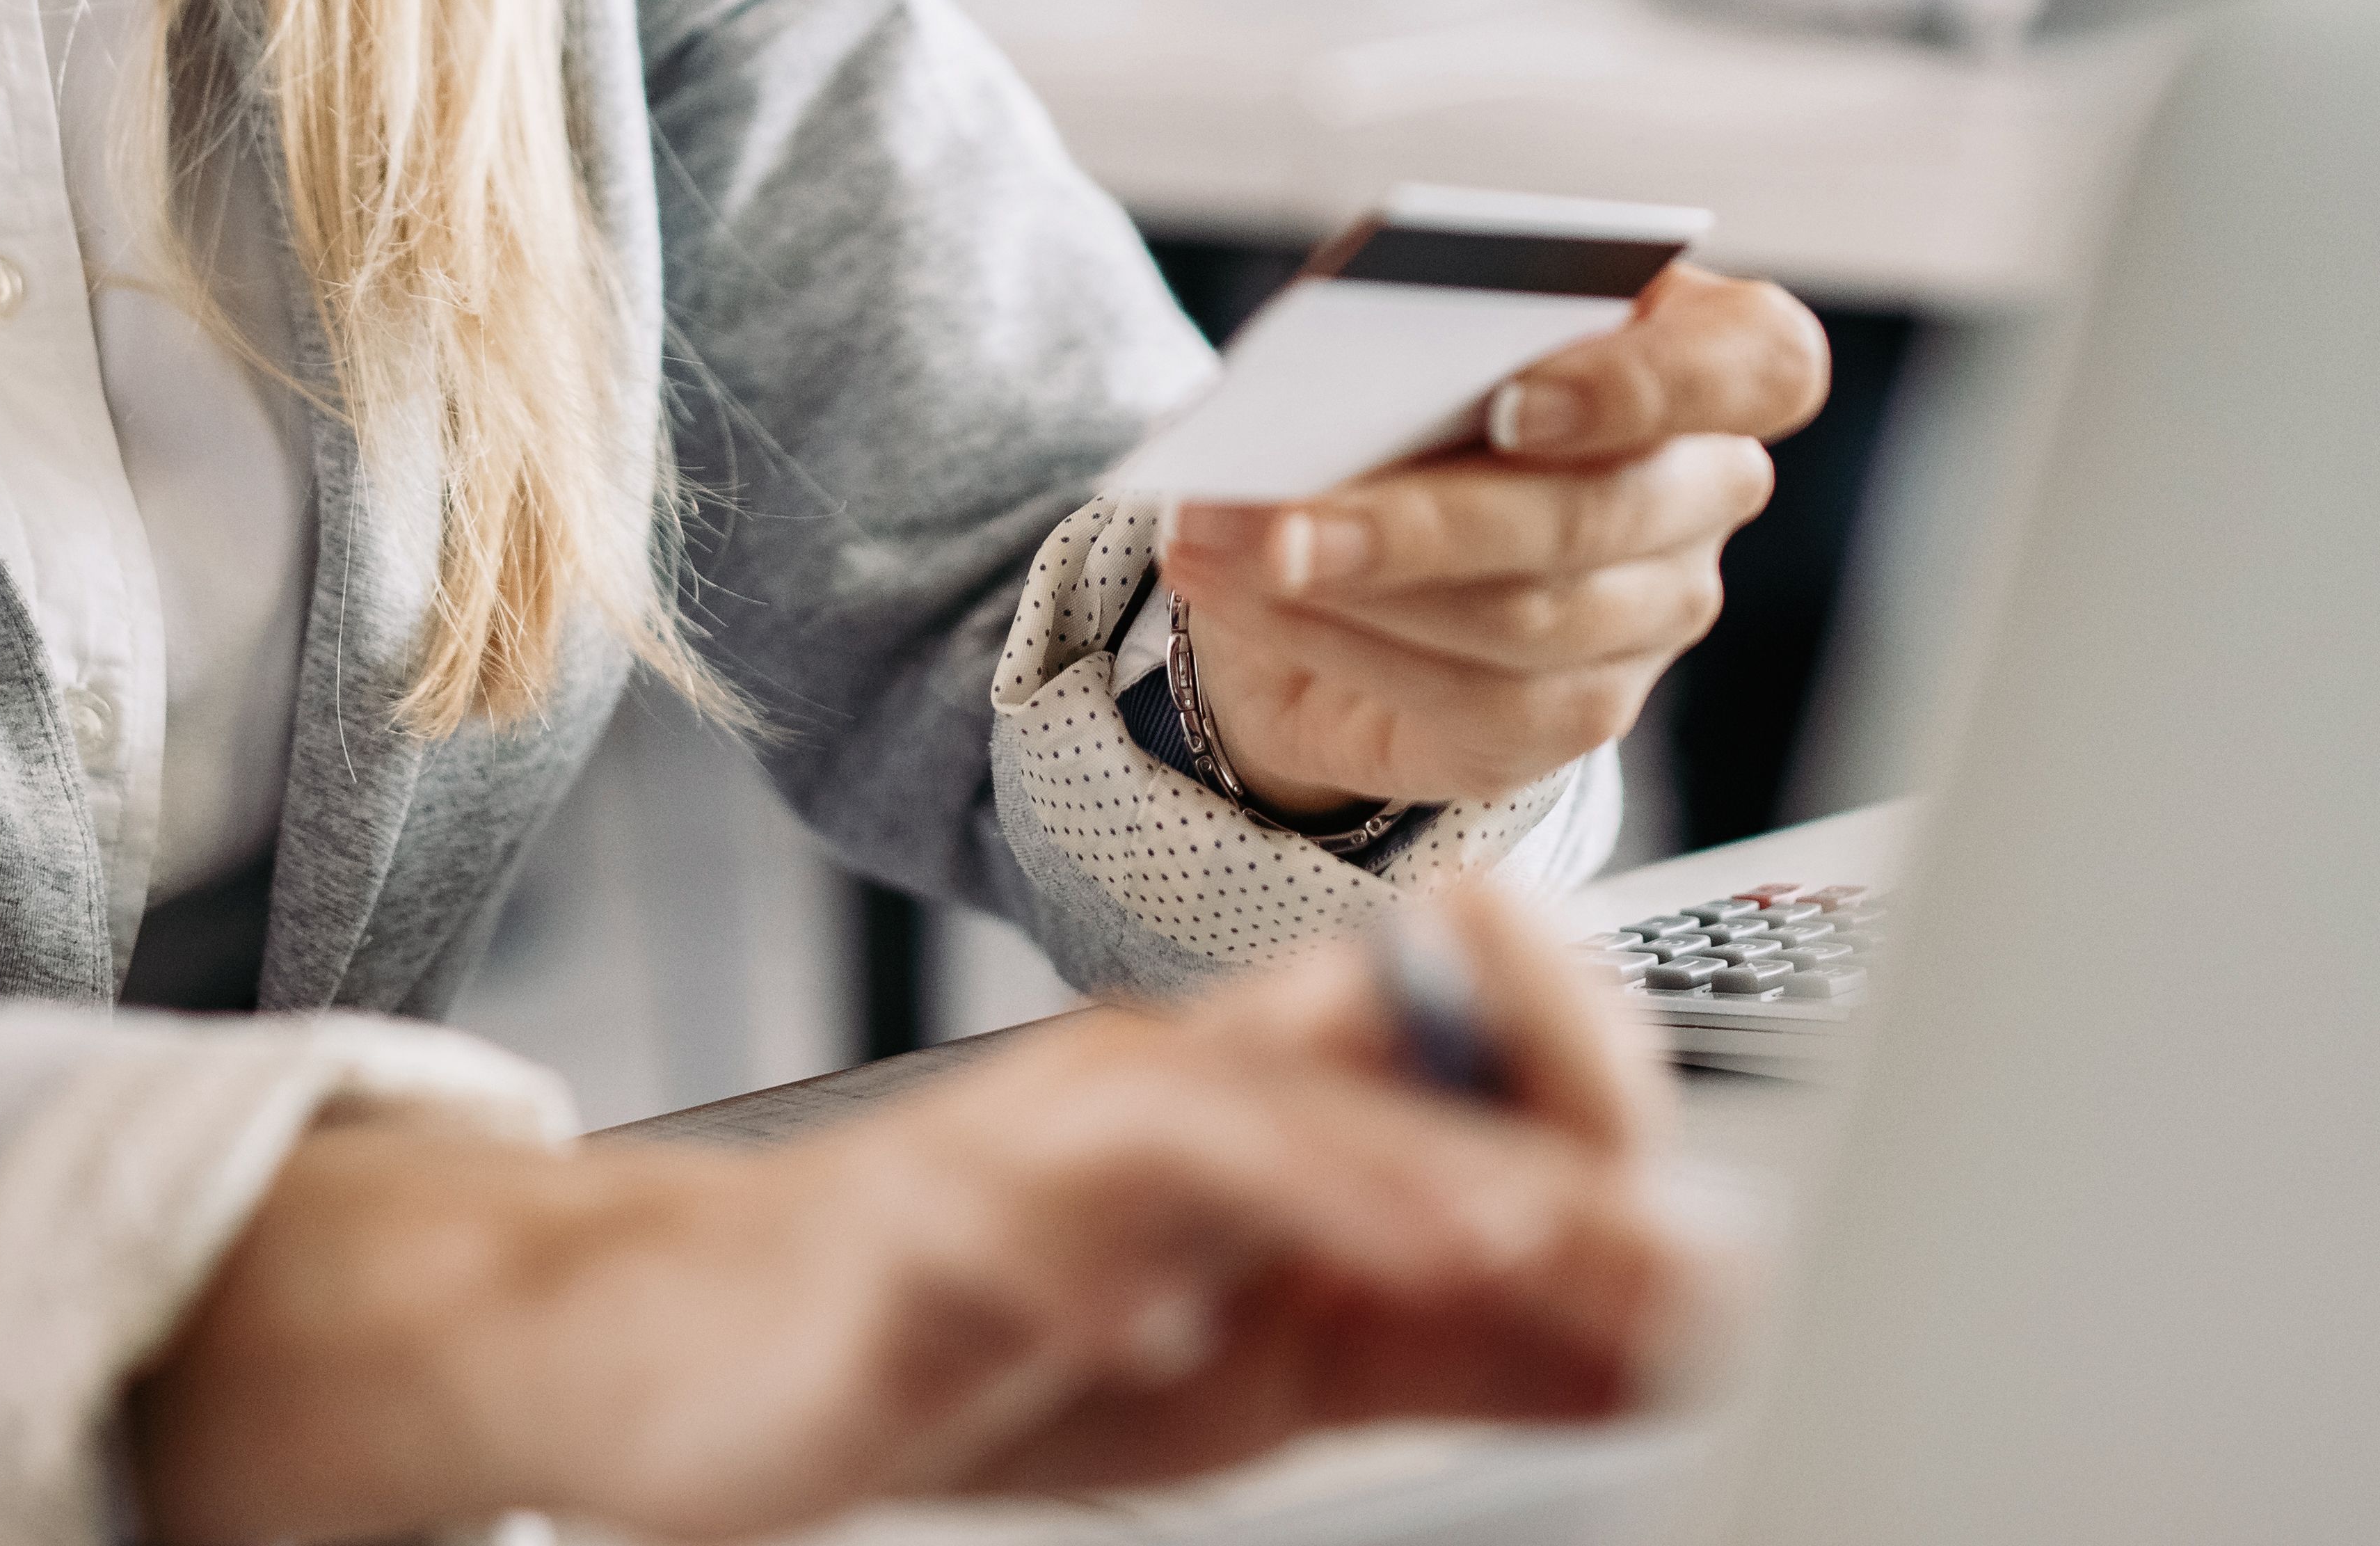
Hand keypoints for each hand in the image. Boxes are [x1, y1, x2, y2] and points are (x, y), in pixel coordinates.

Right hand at [127, 884, 1704, 1542]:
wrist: (692, 1353)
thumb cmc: (987, 1331)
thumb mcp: (1273, 1355)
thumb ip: (1468, 1338)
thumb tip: (1687, 1316)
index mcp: (1250, 1097)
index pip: (1439, 1024)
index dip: (1568, 1080)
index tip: (1685, 1212)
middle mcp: (1145, 1088)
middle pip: (1351, 1056)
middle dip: (1513, 1136)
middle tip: (1638, 1234)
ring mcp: (1015, 1161)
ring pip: (1202, 1120)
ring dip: (1354, 1177)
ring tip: (1480, 1243)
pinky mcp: (903, 1252)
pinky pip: (1004, 1245)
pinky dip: (1090, 1275)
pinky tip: (1157, 1328)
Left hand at [1161, 264, 1832, 813]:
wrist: (1378, 529)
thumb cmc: (1420, 389)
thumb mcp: (1413, 324)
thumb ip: (1409, 323)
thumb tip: (1330, 371)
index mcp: (1712, 357)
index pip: (1761, 366)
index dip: (1650, 385)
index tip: (1515, 396)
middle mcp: (1709, 489)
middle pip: (1598, 515)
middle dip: (1423, 520)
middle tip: (1277, 511)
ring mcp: (1657, 615)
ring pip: (1525, 619)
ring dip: (1352, 586)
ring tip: (1219, 543)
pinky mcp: (1581, 714)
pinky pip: (1472, 699)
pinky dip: (1340, 642)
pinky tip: (1244, 596)